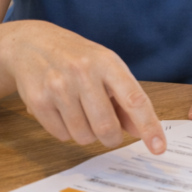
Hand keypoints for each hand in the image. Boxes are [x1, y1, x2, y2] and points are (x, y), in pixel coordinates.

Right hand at [2, 21, 165, 152]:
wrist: (32, 43)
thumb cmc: (77, 57)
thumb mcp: (106, 68)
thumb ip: (125, 99)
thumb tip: (141, 131)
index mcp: (107, 62)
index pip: (134, 99)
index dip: (149, 126)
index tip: (159, 148)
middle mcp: (82, 72)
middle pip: (106, 127)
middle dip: (112, 137)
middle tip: (109, 130)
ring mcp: (58, 87)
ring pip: (84, 136)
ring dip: (88, 134)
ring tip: (81, 112)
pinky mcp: (37, 101)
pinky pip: (62, 135)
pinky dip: (68, 131)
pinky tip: (63, 110)